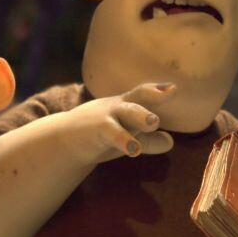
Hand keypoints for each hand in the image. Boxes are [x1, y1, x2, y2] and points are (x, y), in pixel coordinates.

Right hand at [60, 82, 175, 163]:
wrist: (63, 140)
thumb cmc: (98, 135)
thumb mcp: (126, 135)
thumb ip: (148, 140)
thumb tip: (170, 141)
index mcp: (126, 105)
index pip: (143, 94)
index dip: (158, 89)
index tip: (174, 87)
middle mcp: (118, 107)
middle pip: (137, 97)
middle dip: (153, 94)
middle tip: (172, 91)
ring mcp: (107, 117)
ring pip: (127, 113)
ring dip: (141, 116)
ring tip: (154, 123)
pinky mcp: (97, 131)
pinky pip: (113, 134)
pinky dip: (124, 140)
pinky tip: (134, 149)